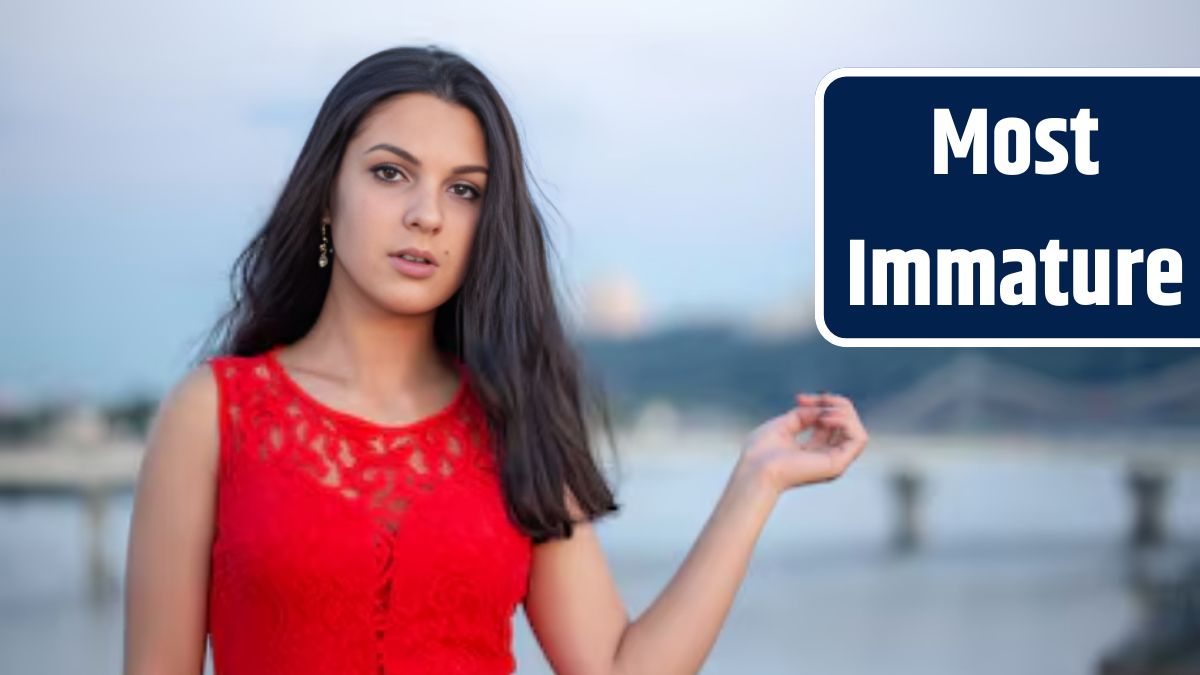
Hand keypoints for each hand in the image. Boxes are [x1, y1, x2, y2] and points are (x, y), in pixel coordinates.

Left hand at [738, 391, 868, 494]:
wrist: (755, 468)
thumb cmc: (761, 451)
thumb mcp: (785, 424)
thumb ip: (806, 415)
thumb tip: (824, 408)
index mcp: (815, 452)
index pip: (832, 423)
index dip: (821, 403)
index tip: (799, 397)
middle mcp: (827, 459)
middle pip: (848, 425)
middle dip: (835, 404)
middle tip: (813, 400)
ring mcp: (835, 463)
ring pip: (857, 431)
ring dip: (843, 412)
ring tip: (822, 411)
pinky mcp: (837, 464)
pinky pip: (858, 438)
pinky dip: (846, 422)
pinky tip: (826, 418)